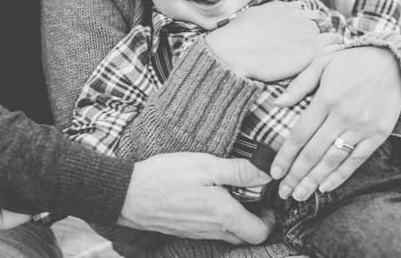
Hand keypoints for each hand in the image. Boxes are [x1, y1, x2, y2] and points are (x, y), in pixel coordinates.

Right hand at [118, 152, 275, 244]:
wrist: (130, 194)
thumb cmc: (167, 178)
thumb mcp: (206, 165)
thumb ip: (238, 171)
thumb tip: (265, 174)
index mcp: (224, 215)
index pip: (260, 232)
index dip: (270, 219)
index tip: (267, 201)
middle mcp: (214, 230)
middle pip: (245, 235)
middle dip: (254, 218)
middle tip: (251, 194)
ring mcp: (199, 232)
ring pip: (228, 233)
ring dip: (235, 217)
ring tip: (229, 191)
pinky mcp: (186, 229)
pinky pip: (211, 230)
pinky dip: (218, 217)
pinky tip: (207, 196)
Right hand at [206, 1, 340, 80]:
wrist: (235, 50)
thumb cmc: (237, 37)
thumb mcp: (253, 16)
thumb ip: (268, 15)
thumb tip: (270, 19)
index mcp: (284, 8)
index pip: (305, 11)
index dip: (306, 23)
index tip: (304, 34)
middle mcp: (298, 16)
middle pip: (319, 21)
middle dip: (319, 32)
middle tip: (315, 48)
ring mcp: (307, 32)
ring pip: (330, 34)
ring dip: (328, 43)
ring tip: (324, 56)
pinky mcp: (312, 50)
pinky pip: (333, 46)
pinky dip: (332, 52)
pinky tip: (327, 62)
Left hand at [270, 46, 400, 200]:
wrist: (392, 63)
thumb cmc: (351, 61)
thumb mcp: (321, 62)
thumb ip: (299, 84)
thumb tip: (277, 103)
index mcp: (326, 98)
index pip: (300, 133)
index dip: (285, 155)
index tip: (274, 171)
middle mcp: (343, 116)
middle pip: (313, 152)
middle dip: (296, 174)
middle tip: (283, 192)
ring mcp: (361, 127)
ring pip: (332, 160)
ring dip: (314, 180)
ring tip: (299, 194)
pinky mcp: (377, 135)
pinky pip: (356, 160)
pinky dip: (340, 175)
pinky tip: (325, 187)